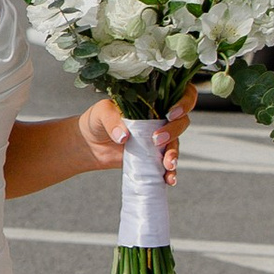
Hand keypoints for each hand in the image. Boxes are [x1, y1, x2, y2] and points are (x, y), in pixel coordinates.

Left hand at [76, 85, 197, 181]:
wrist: (89, 145)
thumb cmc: (96, 121)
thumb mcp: (101, 113)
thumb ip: (112, 120)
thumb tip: (123, 136)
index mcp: (151, 101)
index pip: (179, 94)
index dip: (183, 102)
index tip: (170, 114)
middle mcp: (159, 118)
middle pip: (181, 121)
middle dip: (174, 130)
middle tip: (156, 140)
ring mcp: (159, 139)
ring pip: (176, 144)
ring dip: (174, 154)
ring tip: (167, 165)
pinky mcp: (153, 157)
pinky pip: (168, 164)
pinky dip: (170, 172)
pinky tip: (168, 179)